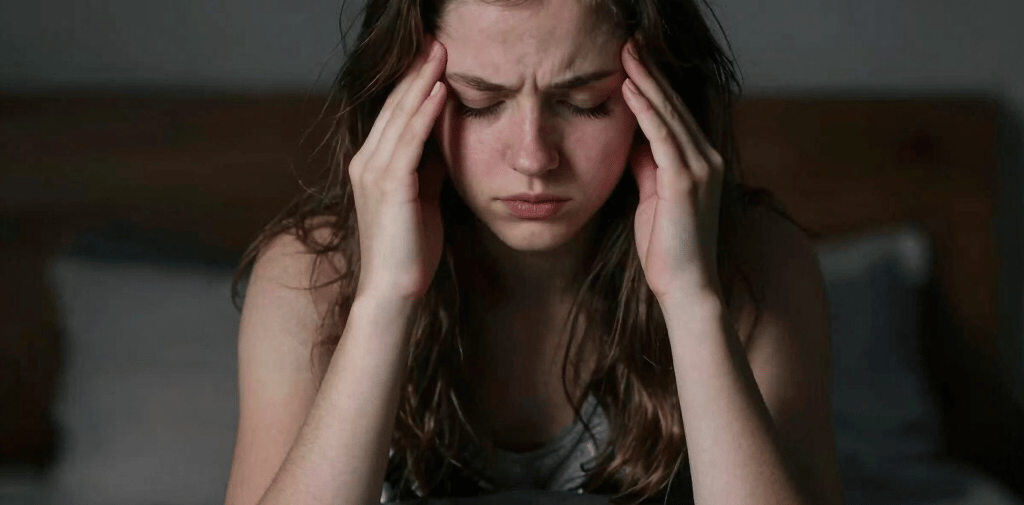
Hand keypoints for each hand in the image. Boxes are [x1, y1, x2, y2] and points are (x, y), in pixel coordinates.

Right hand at [349, 34, 448, 301]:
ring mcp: (374, 172)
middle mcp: (367, 163)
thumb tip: (444, 141)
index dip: (412, 82)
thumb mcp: (424, 199)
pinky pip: (410, 140)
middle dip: (416, 71)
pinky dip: (425, 113)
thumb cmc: (411, 251)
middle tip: (436, 40)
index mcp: (372, 165)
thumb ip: (429, 168)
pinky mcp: (390, 185)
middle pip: (394, 106)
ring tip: (440, 52)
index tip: (432, 56)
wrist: (395, 291)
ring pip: (401, 116)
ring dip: (422, 81)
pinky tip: (440, 90)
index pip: (394, 114)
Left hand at [620, 37, 724, 301]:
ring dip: (646, 81)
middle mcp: (707, 160)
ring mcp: (700, 169)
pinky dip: (645, 109)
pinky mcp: (685, 181)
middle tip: (631, 43)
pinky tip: (629, 88)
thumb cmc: (667, 250)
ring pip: (669, 114)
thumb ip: (648, 168)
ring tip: (626, 54)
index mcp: (701, 164)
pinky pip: (662, 136)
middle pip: (674, 105)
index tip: (634, 60)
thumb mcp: (653, 199)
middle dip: (651, 72)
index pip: (675, 115)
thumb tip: (634, 141)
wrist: (686, 288)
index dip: (655, 86)